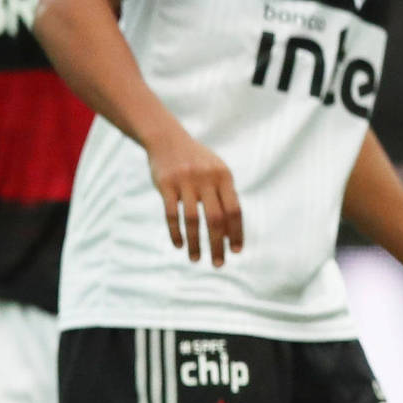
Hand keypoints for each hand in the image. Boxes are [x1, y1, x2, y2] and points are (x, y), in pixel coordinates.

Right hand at [147, 127, 242, 265]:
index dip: (236, 232)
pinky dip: (176, 232)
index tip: (236, 251)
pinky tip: (179, 246)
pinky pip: (172, 214)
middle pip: (216, 218)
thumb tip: (230, 229)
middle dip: (218, 244)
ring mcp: (186, 182)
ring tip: (196, 259)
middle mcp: (207, 179)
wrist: (167, 139)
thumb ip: (224, 194)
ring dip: (196, 243)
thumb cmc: (196, 160)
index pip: (235, 210)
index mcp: (224, 176)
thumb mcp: (216, 170)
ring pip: (193, 220)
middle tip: (218, 264)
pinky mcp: (166, 185)